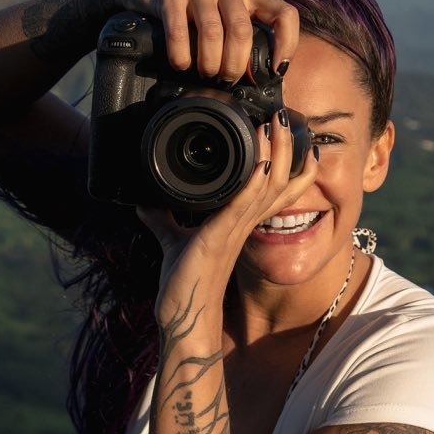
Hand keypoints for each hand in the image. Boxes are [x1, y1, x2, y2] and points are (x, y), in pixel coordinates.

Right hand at [116, 0, 298, 82]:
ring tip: (204, 74)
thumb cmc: (197, 10)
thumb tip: (257, 80)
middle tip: (226, 80)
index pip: (283, 14)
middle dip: (234, 65)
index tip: (276, 71)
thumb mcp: (227, 15)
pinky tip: (180, 65)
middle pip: (241, 32)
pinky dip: (181, 57)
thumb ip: (243, 37)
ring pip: (212, 34)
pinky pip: (179, 34)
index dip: (286, 44)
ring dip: (209, 64)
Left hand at [138, 111, 319, 325]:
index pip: (274, 188)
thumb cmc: (183, 285)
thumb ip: (162, 217)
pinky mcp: (219, 239)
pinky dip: (253, 183)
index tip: (285, 134)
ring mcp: (234, 232)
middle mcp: (243, 225)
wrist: (180, 316)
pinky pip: (244, 206)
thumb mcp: (171, 240)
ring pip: (269, 188)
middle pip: (280, 182)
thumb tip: (146, 200)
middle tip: (284, 117)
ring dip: (275, 155)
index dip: (287, 162)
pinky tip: (260, 163)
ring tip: (275, 127)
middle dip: (286, 148)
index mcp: (238, 223)